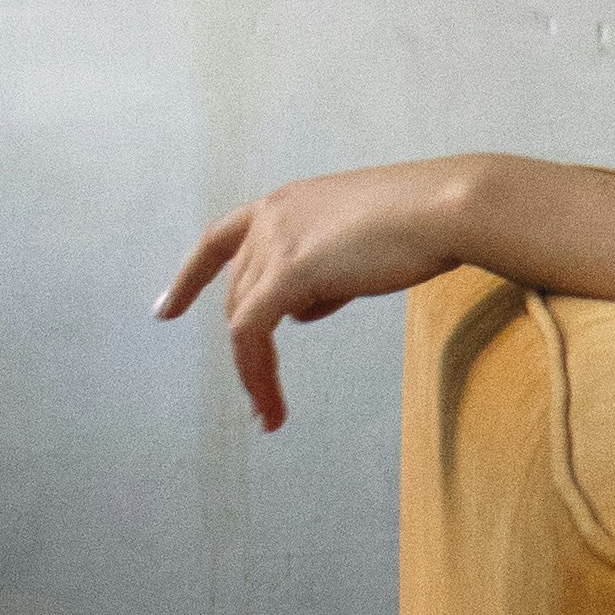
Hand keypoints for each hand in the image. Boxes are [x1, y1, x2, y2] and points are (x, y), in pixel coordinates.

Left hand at [158, 159, 488, 431]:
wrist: (447, 208)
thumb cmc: (427, 221)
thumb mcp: (364, 243)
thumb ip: (328, 270)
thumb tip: (305, 308)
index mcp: (289, 201)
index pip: (222, 238)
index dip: (191, 276)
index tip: (167, 309)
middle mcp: (272, 215)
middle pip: (239, 292)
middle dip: (246, 345)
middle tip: (262, 393)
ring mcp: (277, 241)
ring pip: (243, 319)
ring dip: (253, 371)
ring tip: (270, 412)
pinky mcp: (289, 271)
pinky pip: (253, 335)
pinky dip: (256, 376)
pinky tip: (270, 409)